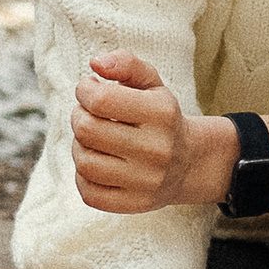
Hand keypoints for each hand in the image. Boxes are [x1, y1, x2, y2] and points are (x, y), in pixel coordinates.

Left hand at [71, 50, 231, 215]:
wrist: (189, 163)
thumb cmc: (160, 117)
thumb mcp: (151, 84)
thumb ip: (125, 63)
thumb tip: (95, 63)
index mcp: (161, 114)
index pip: (101, 100)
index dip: (84, 91)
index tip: (89, 90)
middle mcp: (156, 149)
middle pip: (87, 130)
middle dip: (78, 116)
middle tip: (87, 114)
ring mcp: (146, 181)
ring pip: (84, 162)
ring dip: (79, 146)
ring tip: (91, 139)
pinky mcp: (134, 204)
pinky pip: (88, 192)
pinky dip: (83, 176)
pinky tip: (96, 163)